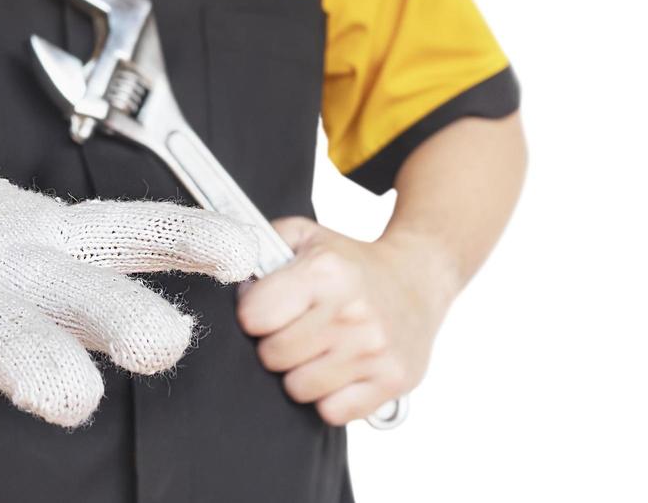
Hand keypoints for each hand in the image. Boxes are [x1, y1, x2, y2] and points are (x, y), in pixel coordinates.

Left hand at [235, 216, 458, 425]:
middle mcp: (353, 311)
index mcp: (327, 271)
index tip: (268, 308)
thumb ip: (260, 244)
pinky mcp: (392, 380)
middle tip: (297, 330)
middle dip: (276, 344)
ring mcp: (375, 349)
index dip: (253, 314)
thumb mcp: (307, 236)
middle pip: (273, 356)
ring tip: (319, 349)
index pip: (254, 316)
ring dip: (301, 373)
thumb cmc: (351, 262)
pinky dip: (330, 397)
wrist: (418, 279)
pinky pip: (332, 412)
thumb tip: (230, 271)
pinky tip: (340, 370)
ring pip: (299, 389)